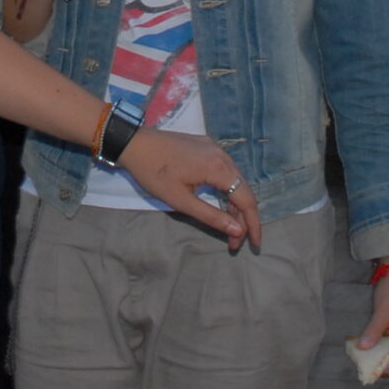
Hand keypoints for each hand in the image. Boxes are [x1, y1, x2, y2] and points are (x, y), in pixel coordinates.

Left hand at [121, 130, 261, 250]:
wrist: (133, 143)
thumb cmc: (154, 173)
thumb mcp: (181, 201)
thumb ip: (211, 217)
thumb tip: (238, 231)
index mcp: (219, 168)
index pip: (246, 200)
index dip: (253, 224)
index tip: (254, 245)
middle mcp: (222, 155)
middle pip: (243, 190)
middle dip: (243, 219)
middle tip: (236, 242)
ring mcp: (215, 148)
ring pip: (235, 180)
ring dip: (234, 205)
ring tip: (229, 228)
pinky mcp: (206, 146)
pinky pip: (225, 170)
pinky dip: (226, 189)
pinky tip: (221, 204)